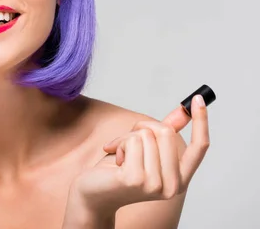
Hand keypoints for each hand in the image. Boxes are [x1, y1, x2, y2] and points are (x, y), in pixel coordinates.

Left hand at [70, 94, 209, 217]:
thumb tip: (183, 112)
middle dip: (142, 127)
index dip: (201, 121)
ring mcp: (155, 184)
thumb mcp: (144, 151)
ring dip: (127, 138)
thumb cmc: (117, 172)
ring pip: (146, 134)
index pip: (200, 147)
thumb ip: (164, 135)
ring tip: (120, 155)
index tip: (198, 98)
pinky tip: (115, 161)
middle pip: (166, 132)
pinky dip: (119, 143)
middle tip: (127, 141)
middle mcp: (172, 186)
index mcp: (180, 180)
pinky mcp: (135, 179)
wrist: (93, 195)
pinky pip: (132, 141)